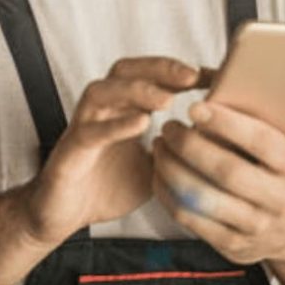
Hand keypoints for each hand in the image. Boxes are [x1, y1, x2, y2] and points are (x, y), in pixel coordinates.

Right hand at [24, 57, 200, 245]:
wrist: (64, 216)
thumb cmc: (108, 186)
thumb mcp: (157, 166)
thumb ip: (180, 150)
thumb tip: (220, 142)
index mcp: (124, 108)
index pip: (152, 76)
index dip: (182, 72)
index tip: (217, 76)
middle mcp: (103, 110)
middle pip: (126, 70)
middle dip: (159, 68)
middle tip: (192, 76)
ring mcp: (84, 126)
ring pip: (104, 91)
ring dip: (137, 91)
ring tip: (167, 100)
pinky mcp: (70, 151)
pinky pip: (91, 131)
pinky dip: (116, 126)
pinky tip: (140, 124)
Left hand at [152, 90, 284, 264]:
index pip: (260, 141)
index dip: (226, 124)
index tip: (195, 107)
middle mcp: (279, 199)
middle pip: (227, 172)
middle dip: (191, 147)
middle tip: (169, 127)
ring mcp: (255, 227)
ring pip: (204, 199)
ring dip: (173, 170)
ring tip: (159, 147)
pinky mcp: (231, 246)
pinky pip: (191, 220)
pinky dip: (168, 195)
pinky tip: (160, 173)